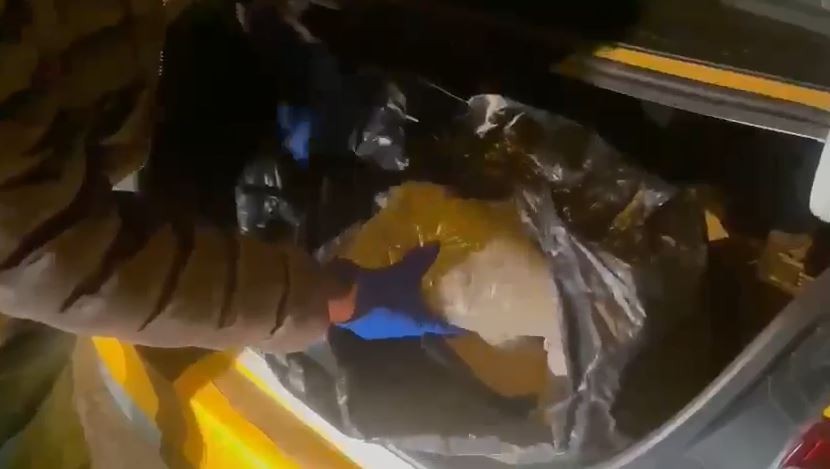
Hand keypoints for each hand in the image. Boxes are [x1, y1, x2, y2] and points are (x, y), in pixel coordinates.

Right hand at [328, 243, 465, 339]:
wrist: (338, 299)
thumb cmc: (380, 290)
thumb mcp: (402, 272)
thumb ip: (420, 261)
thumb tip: (437, 245)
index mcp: (416, 323)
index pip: (442, 327)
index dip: (454, 326)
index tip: (466, 325)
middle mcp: (402, 330)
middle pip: (421, 323)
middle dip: (429, 312)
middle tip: (441, 299)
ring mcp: (381, 327)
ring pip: (401, 317)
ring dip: (407, 307)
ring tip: (416, 292)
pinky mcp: (365, 320)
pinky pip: (383, 311)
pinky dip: (389, 301)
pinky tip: (390, 289)